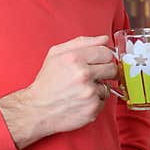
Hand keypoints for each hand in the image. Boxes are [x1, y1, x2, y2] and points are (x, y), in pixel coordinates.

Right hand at [0, 36, 117, 148]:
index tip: (99, 62)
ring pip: (107, 86)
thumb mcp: (56, 54)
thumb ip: (82, 42)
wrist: (37, 110)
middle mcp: (83, 74)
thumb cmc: (47, 82)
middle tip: (92, 77)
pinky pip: (103, 101)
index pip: (106, 52)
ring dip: (98, 88)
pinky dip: (95, 102)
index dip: (103, 58)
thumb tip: (104, 39)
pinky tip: (81, 101)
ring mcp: (89, 92)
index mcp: (74, 58)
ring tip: (81, 91)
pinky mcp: (93, 108)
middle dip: (105, 72)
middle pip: (112, 68)